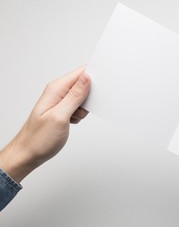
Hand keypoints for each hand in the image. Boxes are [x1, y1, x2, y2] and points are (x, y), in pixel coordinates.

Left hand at [0, 66, 90, 182]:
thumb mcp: (60, 116)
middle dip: (90, 96)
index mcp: (56, 89)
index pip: (80, 73)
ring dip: (84, 108)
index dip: (94, 77)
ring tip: (73, 118)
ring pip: (82, 97)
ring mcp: (60, 100)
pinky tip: (72, 121)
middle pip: (83, 83)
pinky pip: (78, 106)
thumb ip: (75, 96)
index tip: (101, 87)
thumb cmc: (39, 138)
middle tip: (81, 109)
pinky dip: (80, 114)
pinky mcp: (63, 109)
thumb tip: (87, 77)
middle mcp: (57, 92)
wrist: (28, 153)